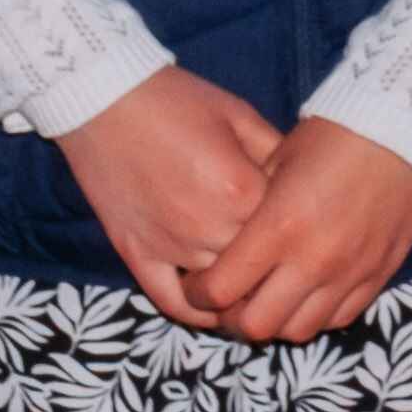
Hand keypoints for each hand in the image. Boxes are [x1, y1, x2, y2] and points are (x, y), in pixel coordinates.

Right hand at [60, 64, 290, 330]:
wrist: (105, 99)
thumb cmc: (176, 101)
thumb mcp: (240, 116)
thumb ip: (277, 154)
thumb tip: (307, 185)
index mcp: (240, 190)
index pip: (286, 230)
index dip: (297, 226)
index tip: (306, 225)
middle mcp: (207, 227)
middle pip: (257, 267)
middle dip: (274, 265)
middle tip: (290, 265)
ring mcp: (169, 247)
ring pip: (220, 292)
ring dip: (240, 293)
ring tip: (260, 288)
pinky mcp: (137, 256)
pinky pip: (172, 302)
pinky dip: (196, 312)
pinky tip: (215, 309)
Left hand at [193, 118, 411, 343]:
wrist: (405, 131)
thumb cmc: (333, 137)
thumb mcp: (277, 160)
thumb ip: (249, 209)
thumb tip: (226, 243)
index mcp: (279, 227)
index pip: (222, 290)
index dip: (199, 294)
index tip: (197, 284)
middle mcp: (313, 260)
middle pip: (257, 326)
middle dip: (233, 318)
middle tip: (230, 300)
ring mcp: (349, 274)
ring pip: (299, 331)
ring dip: (277, 321)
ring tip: (269, 299)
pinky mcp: (378, 277)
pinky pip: (339, 318)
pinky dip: (316, 314)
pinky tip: (307, 293)